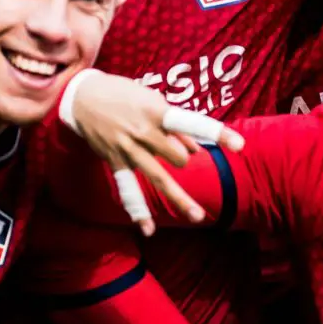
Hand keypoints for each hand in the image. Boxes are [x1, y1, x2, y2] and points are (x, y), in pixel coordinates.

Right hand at [68, 70, 244, 234]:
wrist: (82, 96)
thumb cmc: (123, 93)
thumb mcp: (151, 99)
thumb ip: (176, 126)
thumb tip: (196, 149)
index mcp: (157, 111)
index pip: (193, 123)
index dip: (218, 133)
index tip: (239, 146)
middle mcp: (144, 132)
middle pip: (178, 157)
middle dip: (182, 160)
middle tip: (173, 155)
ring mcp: (129, 149)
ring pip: (159, 178)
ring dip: (179, 198)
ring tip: (198, 216)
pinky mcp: (115, 161)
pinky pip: (129, 189)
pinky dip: (138, 211)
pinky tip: (148, 230)